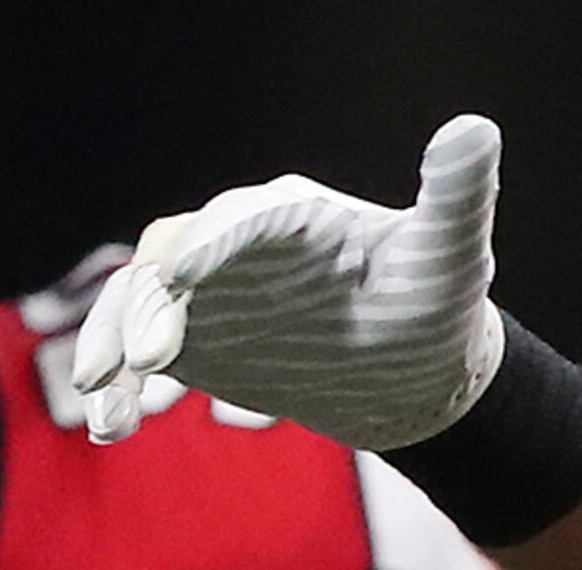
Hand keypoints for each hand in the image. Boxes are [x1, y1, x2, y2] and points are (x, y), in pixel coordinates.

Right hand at [73, 116, 507, 448]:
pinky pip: (138, 358)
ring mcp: (204, 294)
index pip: (234, 222)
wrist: (418, 367)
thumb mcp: (450, 254)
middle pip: (169, 261)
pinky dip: (120, 390)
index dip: (207, 247)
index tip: (182, 280)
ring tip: (105, 400)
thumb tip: (476, 130)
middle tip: (145, 359)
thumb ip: (456, 197)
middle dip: (147, 306)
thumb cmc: (435, 301)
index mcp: (287, 215)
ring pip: (138, 310)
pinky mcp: (192, 341)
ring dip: (113, 348)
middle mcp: (233, 244)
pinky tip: (110, 428)